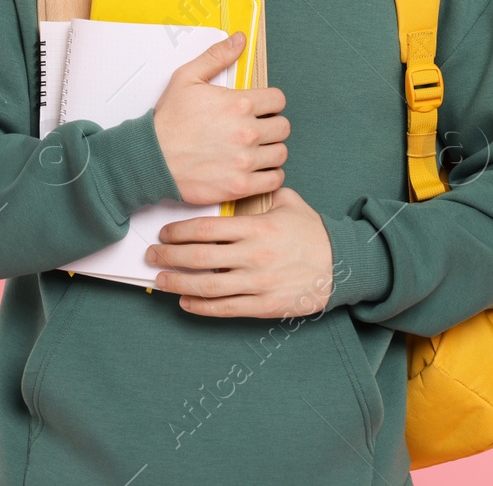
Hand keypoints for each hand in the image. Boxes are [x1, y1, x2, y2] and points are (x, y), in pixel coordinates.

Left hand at [146, 187, 333, 317]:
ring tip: (159, 279)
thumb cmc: (313, 233)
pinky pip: (224, 309)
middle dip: (169, 256)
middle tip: (151, 254)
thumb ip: (260, 193)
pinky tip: (184, 302)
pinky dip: (200, 307)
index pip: (206, 228)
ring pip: (207, 286)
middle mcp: (253, 256)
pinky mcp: (263, 305)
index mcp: (257, 228)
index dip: (179, 231)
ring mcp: (258, 283)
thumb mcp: (289, 202)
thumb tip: (234, 184)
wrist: (341, 267)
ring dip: (177, 283)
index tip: (165, 232)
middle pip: (199, 258)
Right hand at [152, 31, 289, 205]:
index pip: (278, 100)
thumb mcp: (187, 78)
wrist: (151, 158)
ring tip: (257, 149)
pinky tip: (258, 169)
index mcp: (239, 104)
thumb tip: (238, 40)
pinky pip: (274, 179)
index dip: (270, 103)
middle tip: (258, 129)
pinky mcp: (240, 185)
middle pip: (283, 127)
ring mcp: (245, 160)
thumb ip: (216, 56)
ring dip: (272, 150)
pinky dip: (270, 175)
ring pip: (281, 153)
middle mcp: (246, 132)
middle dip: (272, 126)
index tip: (261, 109)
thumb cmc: (168, 122)